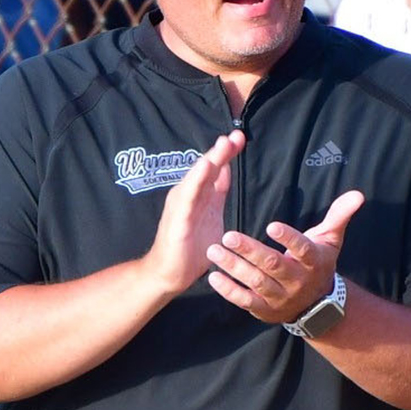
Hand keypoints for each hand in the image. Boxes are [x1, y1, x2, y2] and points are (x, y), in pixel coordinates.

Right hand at [142, 130, 242, 298]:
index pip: (215, 168)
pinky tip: (205, 168)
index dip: (227, 153)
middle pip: (207, 168)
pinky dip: (196, 181)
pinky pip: (188, 197)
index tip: (241, 138)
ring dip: (211, 159)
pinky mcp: (178, 219)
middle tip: (236, 135)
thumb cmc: (190, 247)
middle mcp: (189, 194)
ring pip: (198, 177)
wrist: (169, 273)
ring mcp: (182, 205)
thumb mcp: (211, 214)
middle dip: (221, 150)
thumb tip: (226, 170)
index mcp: (199, 194)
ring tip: (223, 144)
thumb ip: (217, 192)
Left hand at [206, 190, 364, 324]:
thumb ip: (340, 216)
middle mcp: (297, 281)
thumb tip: (358, 194)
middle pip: (273, 265)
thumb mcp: (331, 240)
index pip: (302, 249)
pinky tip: (214, 277)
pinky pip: (245, 301)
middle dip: (250, 251)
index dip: (288, 239)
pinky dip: (228, 291)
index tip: (272, 226)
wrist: (316, 306)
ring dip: (234, 267)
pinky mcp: (264, 309)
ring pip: (256, 282)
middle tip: (228, 236)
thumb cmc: (318, 263)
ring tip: (214, 250)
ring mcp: (280, 297)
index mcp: (313, 261)